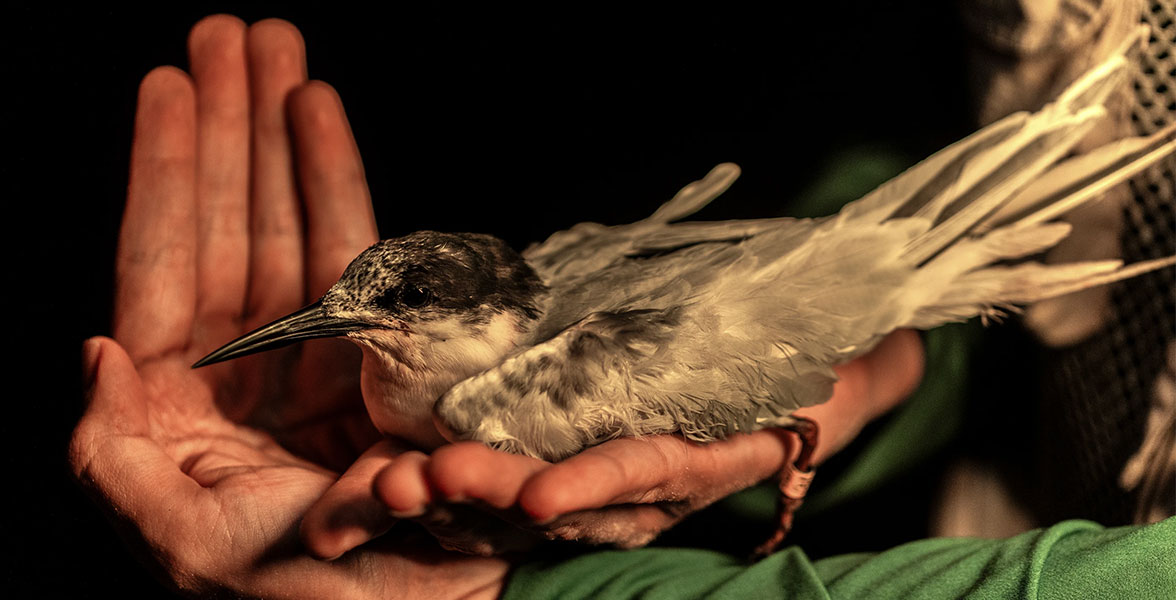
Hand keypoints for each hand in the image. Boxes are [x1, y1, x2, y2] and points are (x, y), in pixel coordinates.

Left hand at [70, 16, 506, 596]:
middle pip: (225, 222)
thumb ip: (117, 461)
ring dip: (281, 135)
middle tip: (233, 31)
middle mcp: (237, 371)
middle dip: (227, 127)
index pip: (161, 265)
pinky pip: (358, 259)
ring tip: (280, 49)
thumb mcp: (187, 548)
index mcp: (173, 410)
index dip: (165, 171)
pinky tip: (324, 123)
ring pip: (289, 225)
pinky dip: (342, 189)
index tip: (171, 82)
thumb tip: (95, 349)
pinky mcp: (374, 357)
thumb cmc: (303, 598)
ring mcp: (309, 357)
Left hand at [301, 329, 922, 555]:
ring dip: (447, 493)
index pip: (649, 479)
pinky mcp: (556, 443)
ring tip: (383, 482)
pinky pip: (495, 466)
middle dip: (488, 498)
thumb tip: (890, 358)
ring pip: (513, 493)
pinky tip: (382, 471)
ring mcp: (592, 468)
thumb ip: (855, 367)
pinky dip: (443, 473)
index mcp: (705, 457)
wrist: (776, 367)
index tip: (539, 498)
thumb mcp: (839, 361)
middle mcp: (642, 480)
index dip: (598, 490)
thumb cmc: (803, 358)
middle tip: (414, 485)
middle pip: (561, 500)